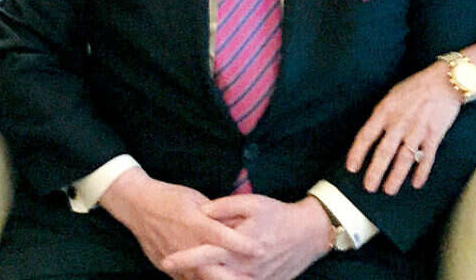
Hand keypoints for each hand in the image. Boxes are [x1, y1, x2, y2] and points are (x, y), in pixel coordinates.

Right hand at [98, 169, 256, 273]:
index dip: (242, 245)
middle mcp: (187, 244)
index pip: (223, 237)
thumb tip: (238, 223)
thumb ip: (215, 215)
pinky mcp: (167, 268)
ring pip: (201, 279)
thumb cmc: (169, 198)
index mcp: (195, 224)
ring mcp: (177, 259)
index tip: (260, 250)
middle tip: (252, 278)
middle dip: (233, 277)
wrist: (138, 206)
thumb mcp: (195, 199)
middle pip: (213, 269)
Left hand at [161, 195, 331, 279]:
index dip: (185, 257)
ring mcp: (254, 279)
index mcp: (240, 244)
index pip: (206, 253)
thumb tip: (202, 210)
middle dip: (189, 274)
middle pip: (210, 276)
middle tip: (169, 267)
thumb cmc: (278, 215)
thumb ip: (225, 206)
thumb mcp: (253, 203)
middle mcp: (245, 266)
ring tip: (185, 276)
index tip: (166, 259)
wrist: (308, 234)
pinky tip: (208, 279)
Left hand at [345, 60, 459, 193]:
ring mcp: (417, 130)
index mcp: (385, 111)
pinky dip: (421, 172)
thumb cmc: (416, 88)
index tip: (351, 168)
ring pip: (404, 158)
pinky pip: (427, 157)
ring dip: (395, 176)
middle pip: (384, 151)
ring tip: (388, 190)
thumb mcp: (391, 96)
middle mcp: (399, 122)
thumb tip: (372, 135)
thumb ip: (382, 116)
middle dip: (375, 171)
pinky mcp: (434, 135)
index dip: (357, 153)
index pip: (366, 135)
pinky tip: (416, 184)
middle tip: (368, 187)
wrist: (444, 81)